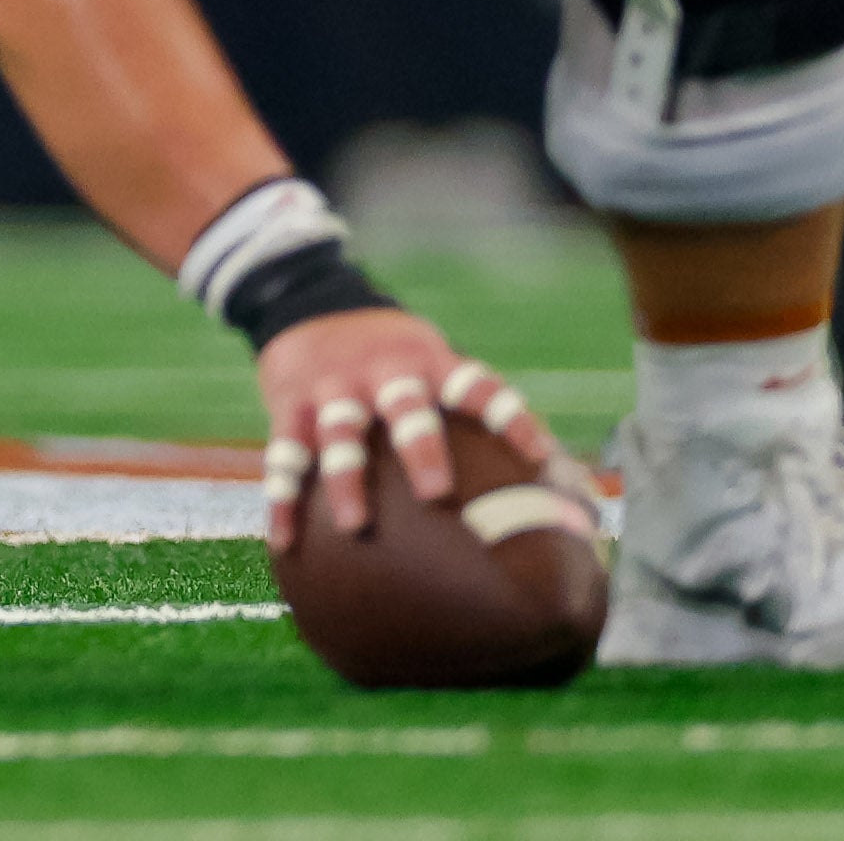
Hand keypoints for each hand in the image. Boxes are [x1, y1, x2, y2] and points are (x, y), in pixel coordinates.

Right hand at [256, 308, 536, 540]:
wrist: (304, 300)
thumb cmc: (391, 353)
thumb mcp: (430, 358)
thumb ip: (473, 408)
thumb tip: (560, 480)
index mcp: (427, 363)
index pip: (478, 387)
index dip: (510, 418)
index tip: (542, 457)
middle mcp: (381, 373)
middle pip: (405, 407)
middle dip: (420, 447)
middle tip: (437, 492)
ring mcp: (332, 388)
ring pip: (339, 434)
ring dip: (346, 479)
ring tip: (356, 525)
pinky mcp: (290, 405)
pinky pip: (285, 456)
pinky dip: (283, 501)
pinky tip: (285, 543)